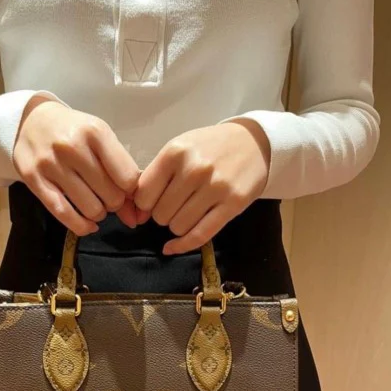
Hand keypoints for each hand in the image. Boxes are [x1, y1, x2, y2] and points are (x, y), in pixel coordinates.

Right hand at [13, 95, 141, 234]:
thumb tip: (135, 218)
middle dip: (114, 203)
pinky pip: (64, 214)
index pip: (128, 178)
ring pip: (91, 209)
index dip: (131, 190)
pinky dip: (82, 226)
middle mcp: (72, 147)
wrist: (32, 120)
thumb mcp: (101, 141)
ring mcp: (51, 164)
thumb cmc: (74, 132)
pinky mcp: (33, 179)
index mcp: (95, 132)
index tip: (125, 189)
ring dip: (99, 213)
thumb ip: (120, 173)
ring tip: (95, 204)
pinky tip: (88, 225)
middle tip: (107, 196)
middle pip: (111, 196)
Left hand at [132, 120, 270, 253]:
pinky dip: (182, 246)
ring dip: (177, 226)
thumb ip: (155, 177)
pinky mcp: (233, 205)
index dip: (143, 205)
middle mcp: (195, 169)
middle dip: (162, 215)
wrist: (254, 142)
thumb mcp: (180, 149)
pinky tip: (171, 247)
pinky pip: (199, 235)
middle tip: (174, 206)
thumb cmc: (210, 148)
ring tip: (187, 212)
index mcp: (176, 152)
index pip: (144, 194)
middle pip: (160, 214)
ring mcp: (215, 187)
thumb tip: (137, 213)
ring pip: (178, 226)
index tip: (151, 204)